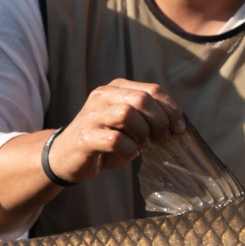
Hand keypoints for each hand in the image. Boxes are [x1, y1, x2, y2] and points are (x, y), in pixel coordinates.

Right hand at [46, 79, 184, 183]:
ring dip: (143, 133)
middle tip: (163, 138)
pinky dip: (130, 150)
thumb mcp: (127, 124)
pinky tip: (128, 154)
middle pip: (143, 98)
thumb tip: (178, 123)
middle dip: (160, 120)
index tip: (179, 127)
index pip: (153, 89)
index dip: (171, 108)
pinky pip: (117, 140)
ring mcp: (92, 115)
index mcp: (116, 88)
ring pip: (128, 113)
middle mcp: (103, 96)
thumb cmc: (103, 141)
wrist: (65, 157)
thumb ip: (147, 117)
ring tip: (141, 145)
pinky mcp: (86, 136)